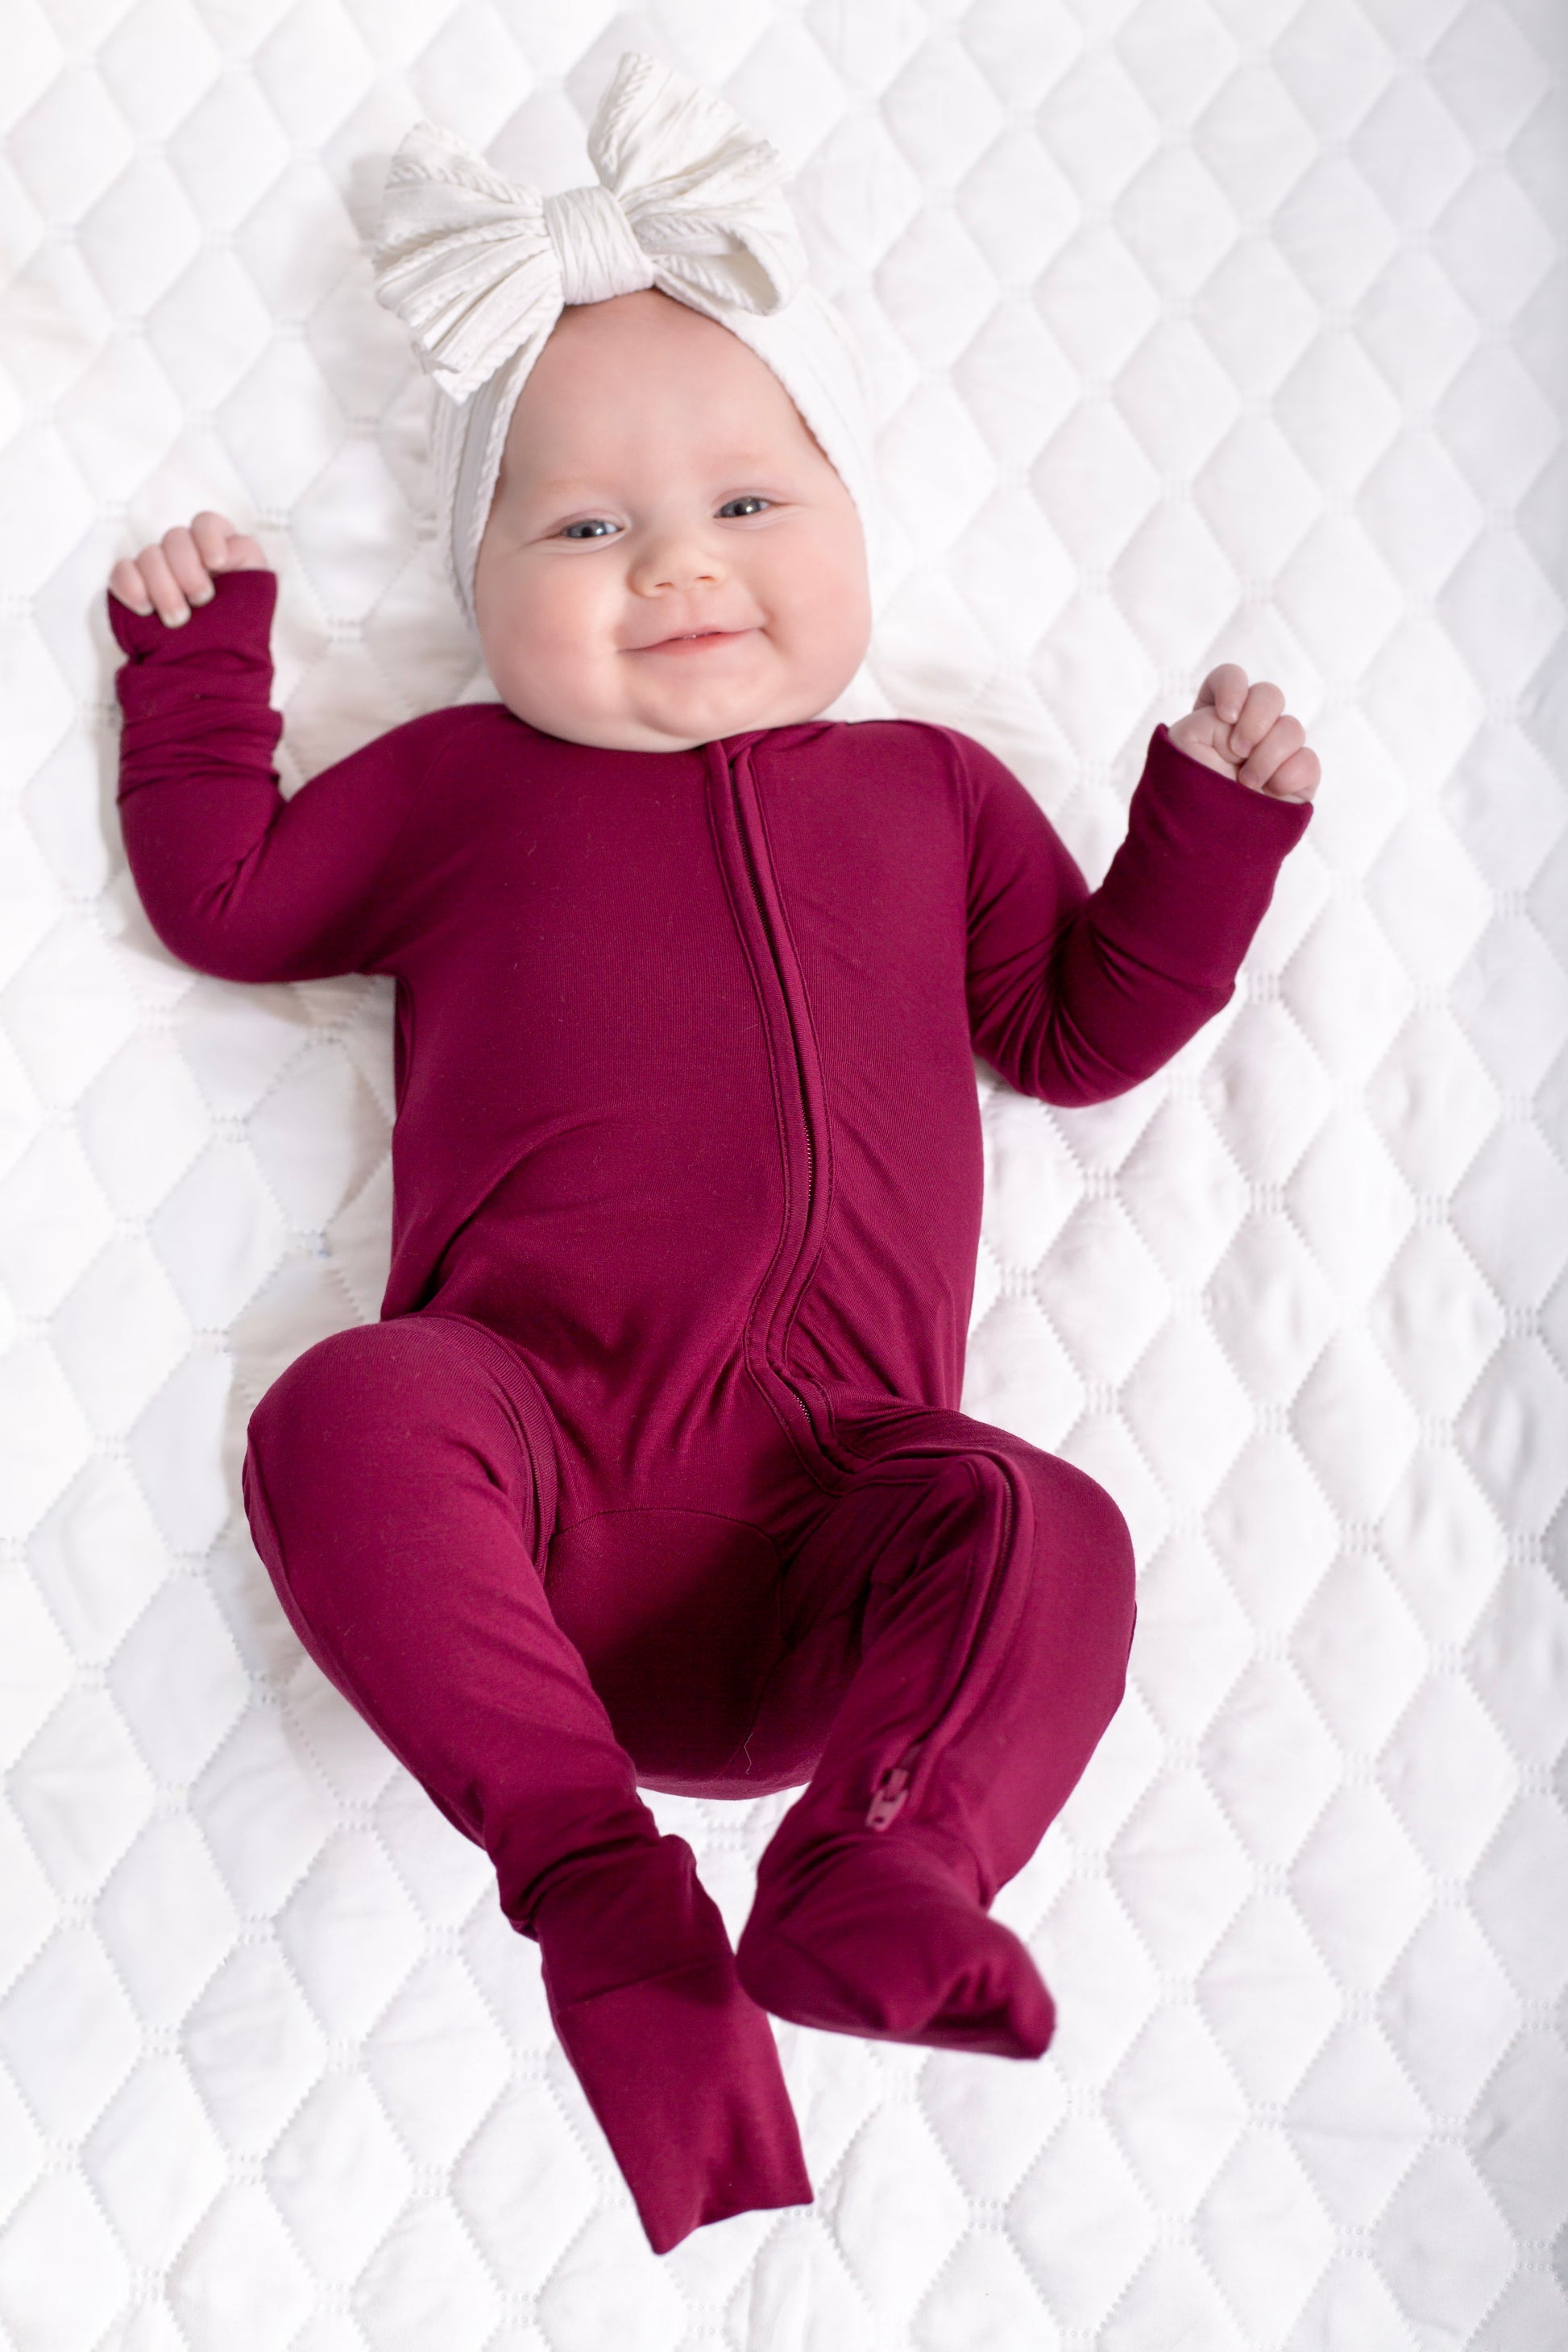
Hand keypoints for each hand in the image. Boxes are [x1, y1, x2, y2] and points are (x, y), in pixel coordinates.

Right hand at [109, 511, 268, 625]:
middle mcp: (186, 556)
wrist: (212, 671)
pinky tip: (146, 610)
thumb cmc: (237, 631)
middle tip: (201, 601)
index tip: (216, 563)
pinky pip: (122, 571)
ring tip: (177, 620)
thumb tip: (224, 546)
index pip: (206, 523)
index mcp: (216, 550)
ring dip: (164, 588)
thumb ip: (246, 556)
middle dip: (188, 571)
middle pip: (175, 537)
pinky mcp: (134, 587)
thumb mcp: (257, 589)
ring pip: (149, 555)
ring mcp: (158, 570)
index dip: (208, 537)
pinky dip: (132, 588)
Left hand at [1167, 666, 1319, 801]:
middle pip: (1270, 694)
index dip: (1232, 686)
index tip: (1226, 714)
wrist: (1201, 847)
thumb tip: (1248, 723)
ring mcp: (1275, 755)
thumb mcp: (1183, 746)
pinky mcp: (1297, 781)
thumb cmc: (1185, 795)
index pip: (1229, 678)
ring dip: (1267, 756)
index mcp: (1216, 719)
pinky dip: (1289, 775)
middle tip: (1238, 750)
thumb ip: (1212, 716)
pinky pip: (1308, 761)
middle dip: (1257, 718)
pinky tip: (1270, 791)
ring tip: (1246, 783)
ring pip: (1292, 728)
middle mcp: (1248, 732)